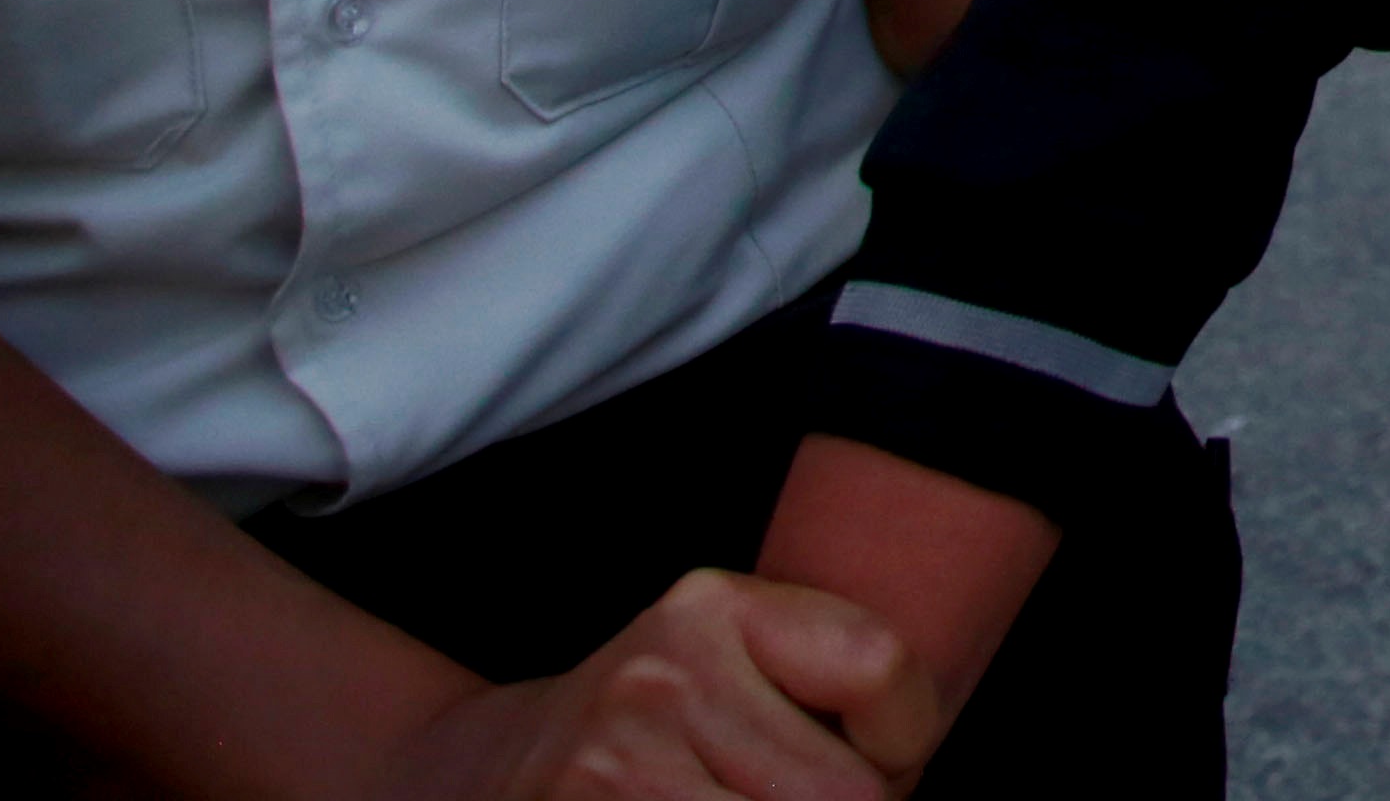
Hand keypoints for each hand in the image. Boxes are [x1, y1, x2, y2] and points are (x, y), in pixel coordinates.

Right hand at [379, 570, 943, 800]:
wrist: (478, 775)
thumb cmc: (651, 729)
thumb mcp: (729, 665)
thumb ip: (825, 686)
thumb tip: (911, 773)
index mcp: (712, 607)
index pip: (881, 668)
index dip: (906, 740)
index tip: (880, 758)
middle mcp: (659, 675)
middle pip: (849, 793)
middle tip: (798, 796)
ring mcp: (612, 765)